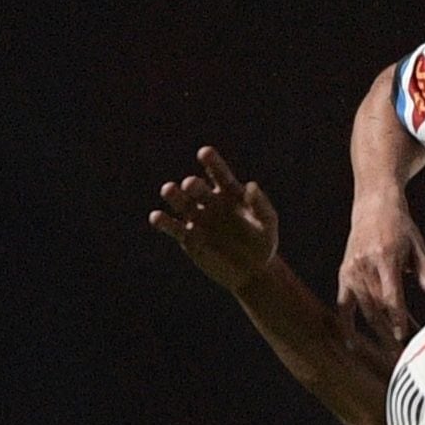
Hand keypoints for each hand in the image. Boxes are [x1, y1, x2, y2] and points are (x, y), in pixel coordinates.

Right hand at [150, 146, 277, 291]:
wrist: (252, 272)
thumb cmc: (263, 243)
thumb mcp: (267, 225)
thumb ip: (261, 205)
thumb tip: (252, 186)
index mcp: (229, 192)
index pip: (218, 173)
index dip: (211, 162)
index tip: (204, 152)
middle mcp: (209, 200)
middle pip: (196, 187)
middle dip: (192, 185)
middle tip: (191, 185)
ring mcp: (196, 217)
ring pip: (180, 202)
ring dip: (173, 195)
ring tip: (169, 190)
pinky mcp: (187, 237)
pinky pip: (172, 227)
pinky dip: (163, 221)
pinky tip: (156, 217)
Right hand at [338, 191, 424, 344]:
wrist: (373, 204)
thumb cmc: (400, 226)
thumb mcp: (418, 245)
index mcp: (384, 258)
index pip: (390, 295)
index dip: (397, 317)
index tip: (405, 336)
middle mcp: (364, 266)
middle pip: (377, 307)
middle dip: (391, 333)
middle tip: (405, 355)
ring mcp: (351, 271)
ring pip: (364, 309)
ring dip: (377, 333)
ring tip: (391, 353)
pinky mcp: (344, 274)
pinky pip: (343, 304)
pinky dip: (347, 324)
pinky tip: (353, 345)